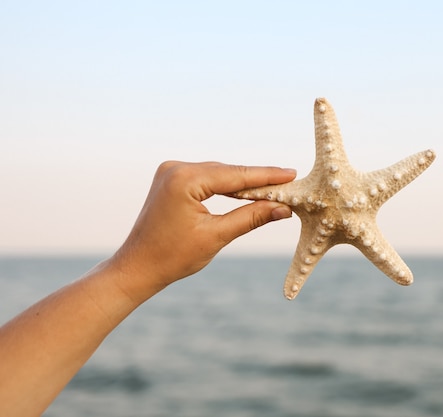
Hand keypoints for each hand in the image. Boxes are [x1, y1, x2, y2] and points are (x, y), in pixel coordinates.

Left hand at [111, 161, 295, 295]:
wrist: (138, 267)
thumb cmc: (173, 257)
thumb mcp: (217, 236)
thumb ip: (251, 217)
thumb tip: (283, 208)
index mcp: (184, 180)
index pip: (236, 175)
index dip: (266, 176)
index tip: (291, 174)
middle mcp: (176, 168)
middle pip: (228, 172)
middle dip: (258, 180)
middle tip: (289, 182)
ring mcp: (172, 172)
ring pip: (218, 174)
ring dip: (244, 182)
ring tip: (275, 187)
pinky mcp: (172, 180)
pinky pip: (207, 179)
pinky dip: (227, 186)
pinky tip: (246, 190)